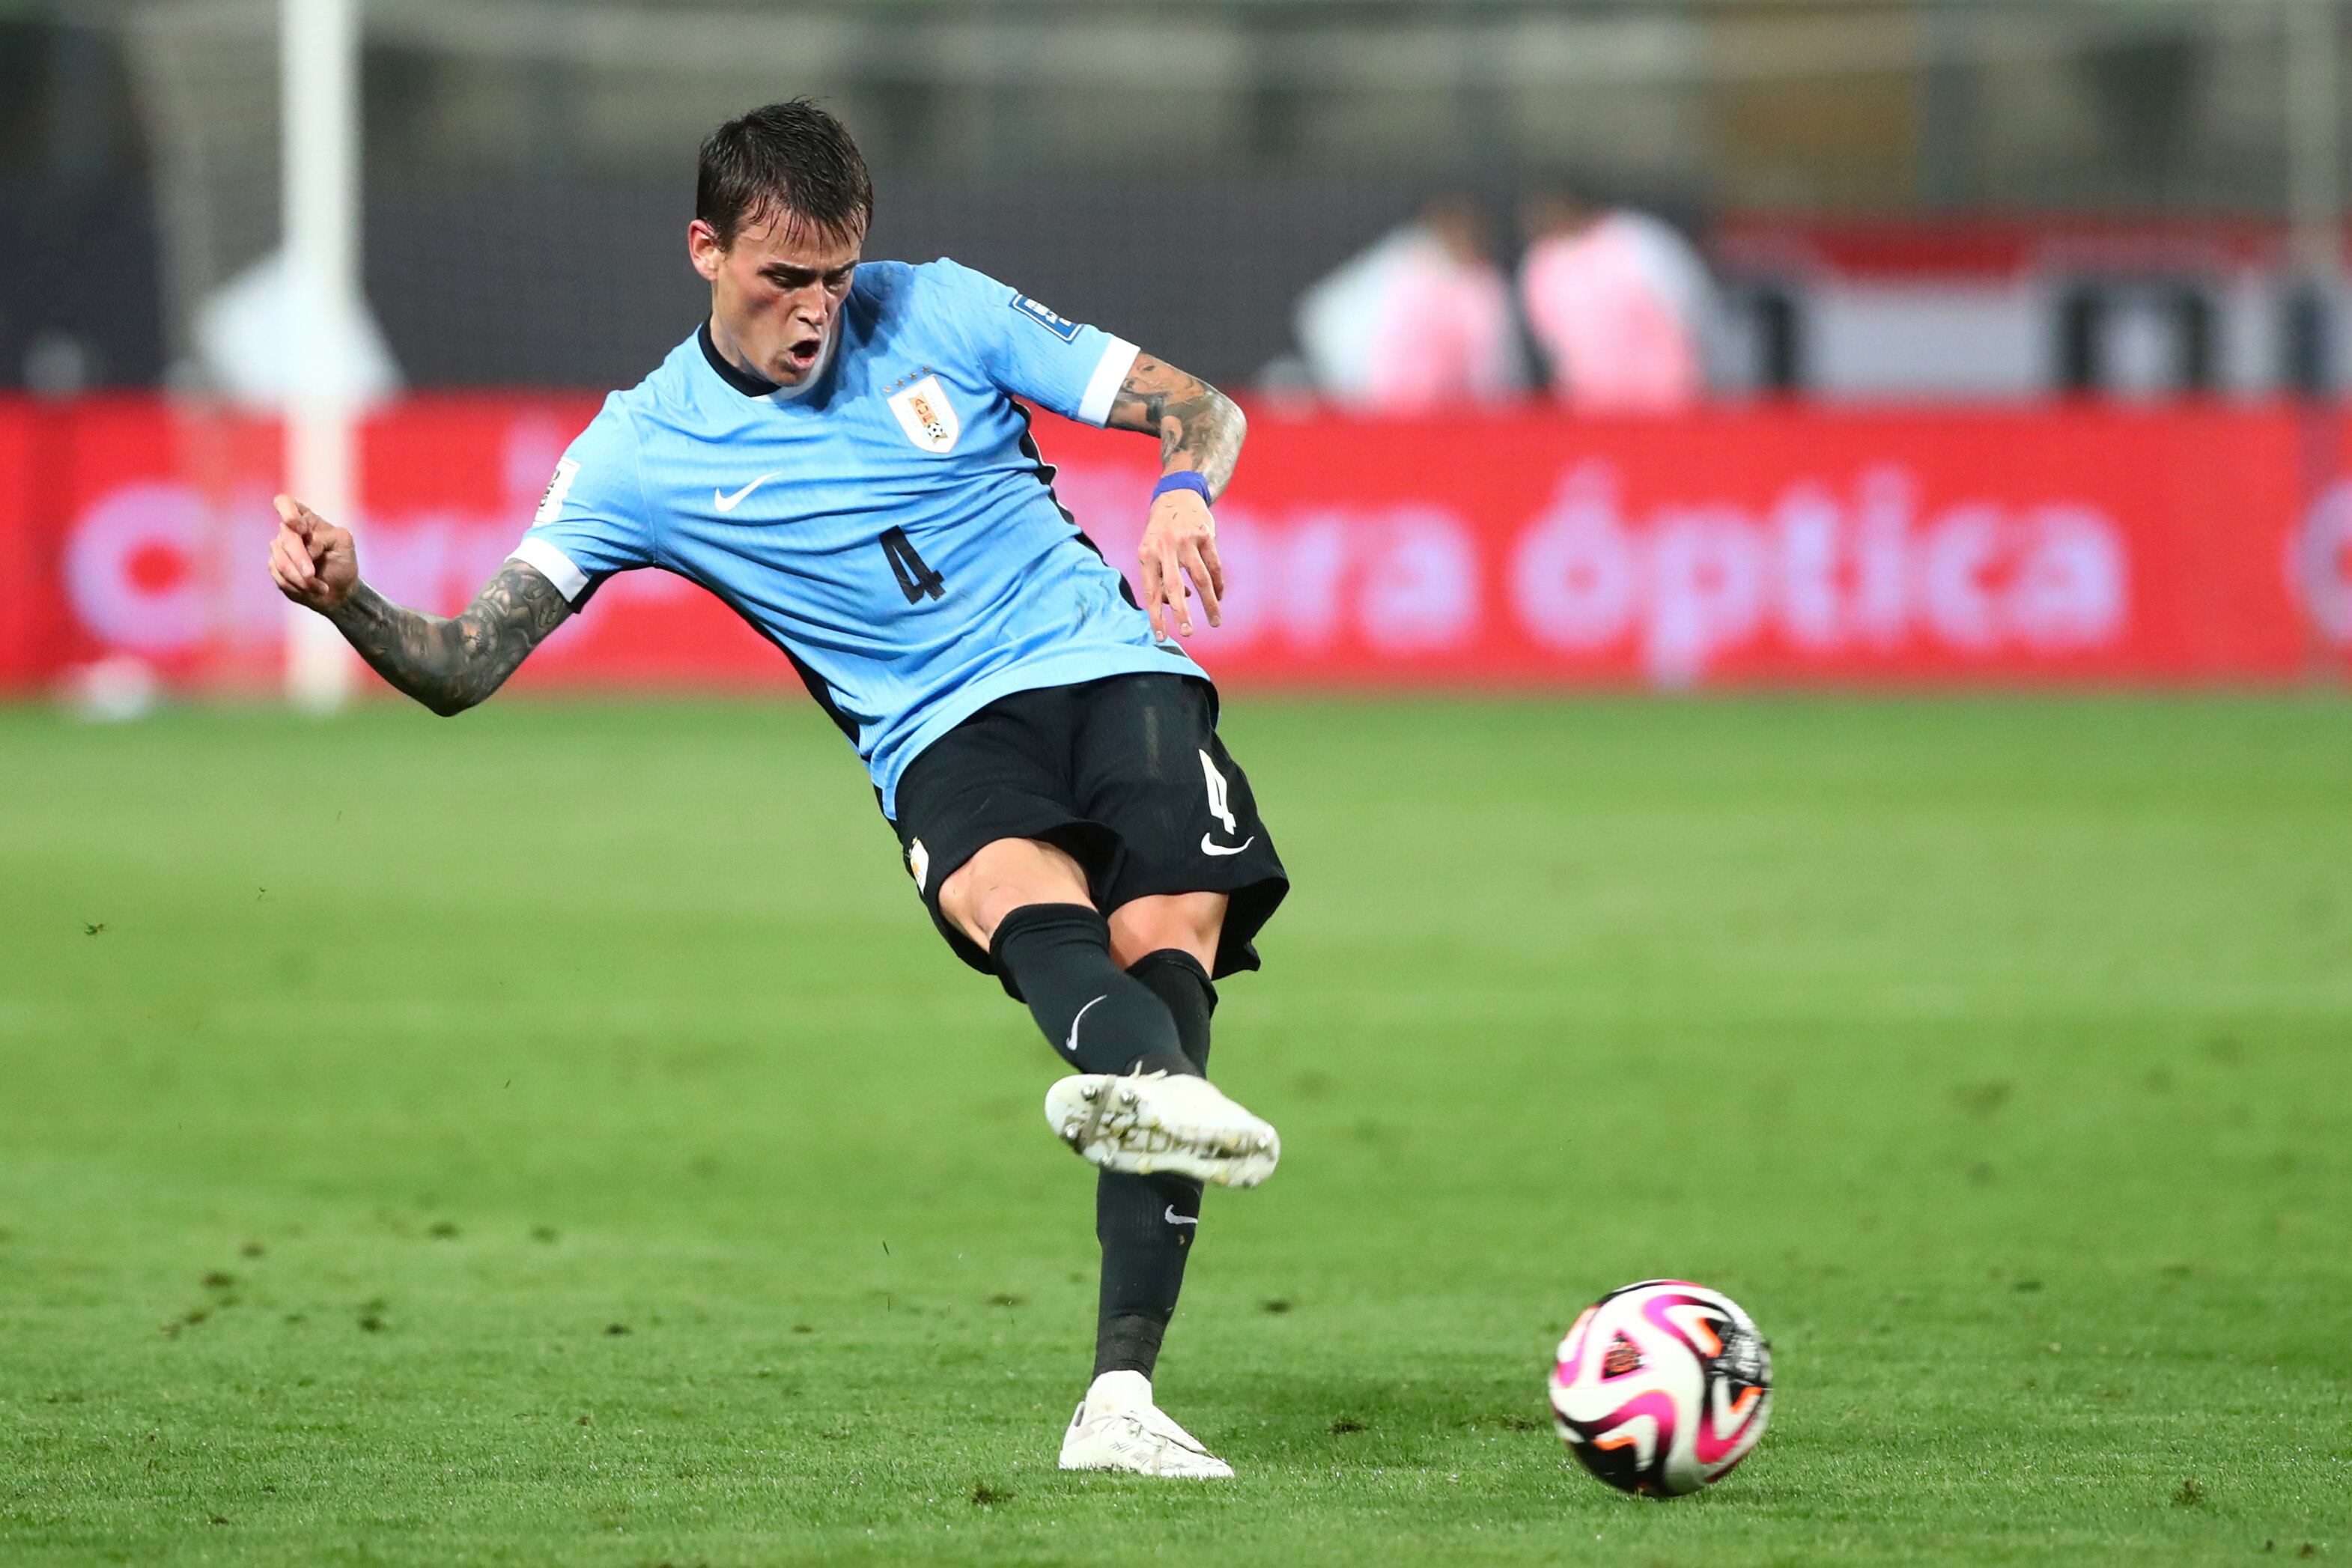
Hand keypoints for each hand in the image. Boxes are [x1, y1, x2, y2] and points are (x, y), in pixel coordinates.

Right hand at [268, 493, 358, 610]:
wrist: (338, 590)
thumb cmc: (342, 562)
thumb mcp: (344, 544)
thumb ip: (326, 536)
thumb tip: (307, 545)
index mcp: (306, 519)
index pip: (285, 503)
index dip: (287, 511)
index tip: (301, 529)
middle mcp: (289, 531)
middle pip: (286, 538)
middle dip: (300, 558)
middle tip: (311, 574)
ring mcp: (280, 549)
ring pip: (281, 561)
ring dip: (301, 578)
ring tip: (321, 588)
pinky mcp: (275, 567)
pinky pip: (279, 576)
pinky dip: (298, 586)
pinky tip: (312, 589)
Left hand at [1137, 486, 1223, 639]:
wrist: (1176, 495)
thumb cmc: (1160, 532)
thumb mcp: (1151, 550)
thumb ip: (1159, 577)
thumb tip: (1173, 604)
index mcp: (1146, 554)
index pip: (1150, 591)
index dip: (1156, 615)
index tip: (1161, 637)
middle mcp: (1165, 547)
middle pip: (1174, 586)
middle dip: (1181, 613)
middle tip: (1188, 633)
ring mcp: (1186, 540)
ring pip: (1200, 578)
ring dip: (1209, 603)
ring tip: (1215, 621)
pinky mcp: (1205, 534)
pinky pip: (1214, 565)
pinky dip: (1218, 584)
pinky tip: (1219, 596)